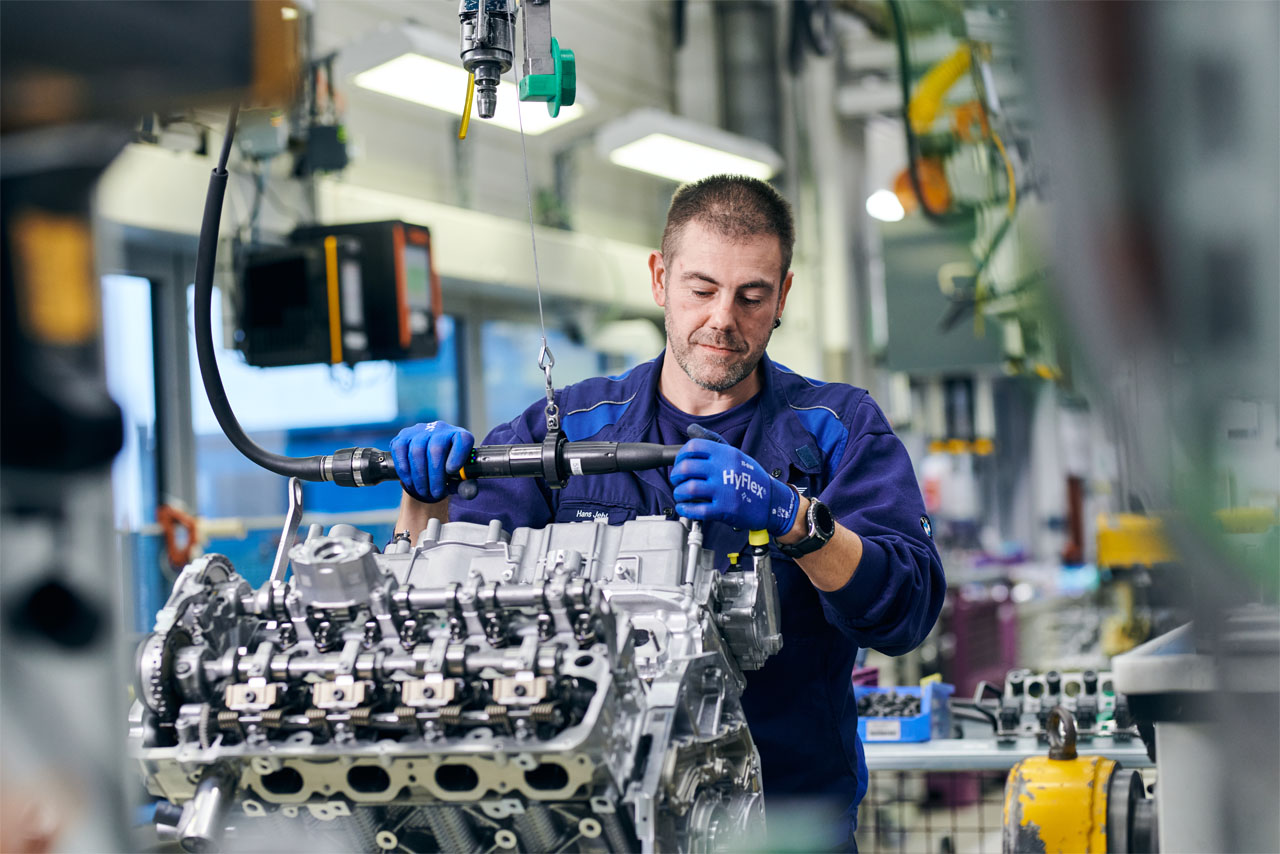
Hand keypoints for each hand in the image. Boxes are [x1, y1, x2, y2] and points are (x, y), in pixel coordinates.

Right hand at [390, 421, 474, 502]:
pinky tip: (410, 482)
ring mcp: (420, 430)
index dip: (458, 455)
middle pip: (436, 448)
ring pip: (417, 451)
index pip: (463, 440)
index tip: (452, 471)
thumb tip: (470, 493)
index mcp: (460, 436)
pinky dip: (404, 469)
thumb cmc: (447, 468)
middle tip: (436, 493)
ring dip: (419, 476)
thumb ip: (466, 485)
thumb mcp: (459, 477)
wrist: (428, 460)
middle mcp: (441, 429)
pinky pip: (400, 450)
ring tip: (424, 491)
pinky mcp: (404, 435)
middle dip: (435, 475)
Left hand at [669, 425, 798, 535]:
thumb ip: (713, 442)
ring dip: (679, 493)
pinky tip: (685, 508)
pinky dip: (686, 509)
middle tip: (677, 481)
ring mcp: (725, 490)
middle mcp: (725, 469)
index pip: (693, 447)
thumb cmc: (751, 477)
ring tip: (681, 495)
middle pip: (686, 468)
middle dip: (675, 476)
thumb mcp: (735, 454)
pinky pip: (697, 509)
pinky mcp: (725, 509)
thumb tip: (691, 429)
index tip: (679, 463)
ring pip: (689, 489)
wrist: (772, 500)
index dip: (680, 456)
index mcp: (726, 454)